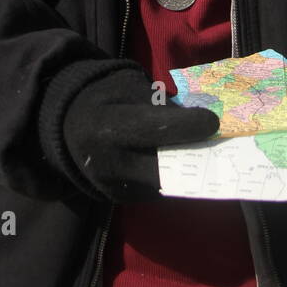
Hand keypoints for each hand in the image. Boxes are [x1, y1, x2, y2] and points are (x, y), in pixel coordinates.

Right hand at [62, 92, 218, 202]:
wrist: (68, 127)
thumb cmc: (105, 99)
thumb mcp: (129, 87)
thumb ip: (160, 104)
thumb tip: (197, 122)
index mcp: (108, 126)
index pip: (155, 130)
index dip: (189, 126)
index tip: (213, 121)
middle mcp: (109, 163)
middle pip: (165, 166)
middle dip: (195, 155)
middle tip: (219, 143)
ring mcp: (114, 187)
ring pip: (166, 183)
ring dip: (188, 170)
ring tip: (208, 154)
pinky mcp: (121, 200)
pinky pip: (157, 190)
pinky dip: (173, 178)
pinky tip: (181, 163)